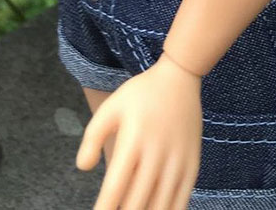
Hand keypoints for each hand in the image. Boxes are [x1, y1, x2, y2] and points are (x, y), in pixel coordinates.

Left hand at [77, 52, 202, 209]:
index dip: (104, 208)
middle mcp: (157, 154)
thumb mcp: (111, 107)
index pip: (115, 188)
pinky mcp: (192, 166)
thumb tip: (83, 167)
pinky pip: (181, 201)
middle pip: (136, 203)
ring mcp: (178, 162)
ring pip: (160, 207)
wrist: (180, 78)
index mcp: (133, 140)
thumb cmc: (141, 94)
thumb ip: (92, 137)